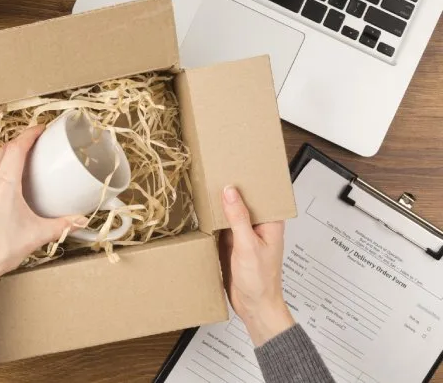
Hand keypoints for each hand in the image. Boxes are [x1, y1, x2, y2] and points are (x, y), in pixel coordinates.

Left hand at [0, 126, 88, 293]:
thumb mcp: (36, 236)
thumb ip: (61, 226)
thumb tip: (80, 221)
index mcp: (4, 185)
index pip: (16, 149)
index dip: (29, 135)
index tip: (40, 129)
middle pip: (1, 151)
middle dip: (17, 142)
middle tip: (32, 143)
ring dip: (1, 153)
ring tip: (15, 157)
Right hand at [219, 186, 293, 345]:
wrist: (254, 307)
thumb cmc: (261, 281)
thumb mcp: (248, 246)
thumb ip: (238, 218)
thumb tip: (230, 191)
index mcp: (271, 223)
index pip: (262, 194)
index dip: (250, 180)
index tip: (235, 166)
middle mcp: (259, 226)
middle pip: (244, 201)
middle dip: (231, 190)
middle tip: (215, 171)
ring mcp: (245, 235)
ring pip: (231, 213)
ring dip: (220, 205)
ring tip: (206, 187)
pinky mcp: (232, 244)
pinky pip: (222, 226)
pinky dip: (213, 221)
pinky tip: (203, 212)